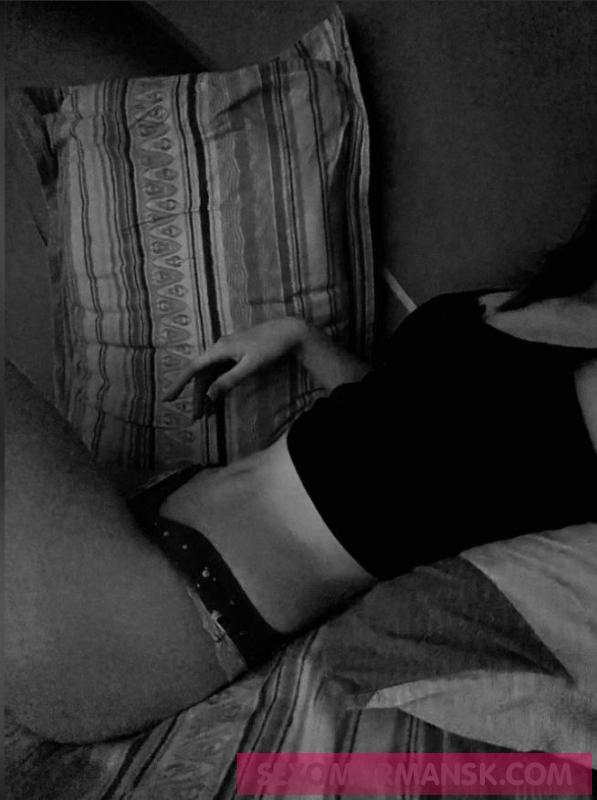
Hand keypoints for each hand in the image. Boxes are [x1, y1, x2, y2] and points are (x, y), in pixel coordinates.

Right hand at [164, 317, 309, 410]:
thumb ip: (229, 380)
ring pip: (211, 375)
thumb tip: (210, 395)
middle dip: (197, 396)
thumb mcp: (251, 366)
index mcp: (220, 349)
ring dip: (207, 394)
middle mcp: (220, 348)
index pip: (193, 369)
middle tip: (195, 418)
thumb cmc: (271, 347)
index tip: (168, 399)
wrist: (290, 332)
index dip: (179, 384)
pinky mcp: (236, 355)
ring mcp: (228, 351)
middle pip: (201, 375)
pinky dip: (217, 387)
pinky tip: (217, 400)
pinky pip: (220, 373)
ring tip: (206, 415)